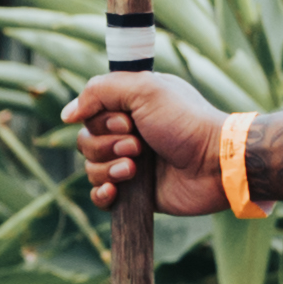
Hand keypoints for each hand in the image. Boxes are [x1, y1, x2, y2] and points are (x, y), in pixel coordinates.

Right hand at [62, 70, 228, 217]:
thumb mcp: (144, 88)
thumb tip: (66, 115)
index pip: (90, 112)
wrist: (215, 164)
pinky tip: (115, 191)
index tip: (127, 121)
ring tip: (135, 169)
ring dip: (108, 168)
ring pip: (91, 167)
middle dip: (107, 145)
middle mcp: (128, 134)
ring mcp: (130, 164)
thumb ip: (99, 90)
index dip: (100, 120)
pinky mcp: (135, 194)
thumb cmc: (186, 122)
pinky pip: (100, 195)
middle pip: (86, 140)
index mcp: (130, 107)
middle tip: (137, 147)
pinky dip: (102, 193)